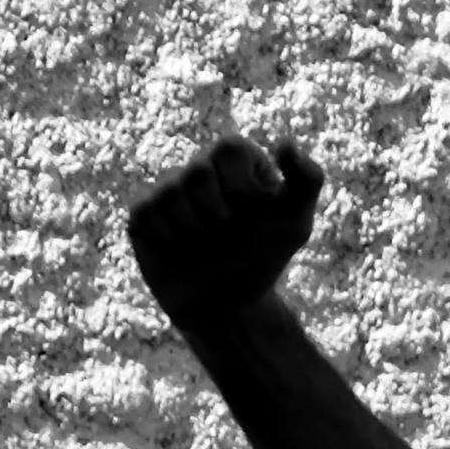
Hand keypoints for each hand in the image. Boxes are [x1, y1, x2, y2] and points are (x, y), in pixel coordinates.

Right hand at [128, 133, 322, 332]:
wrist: (226, 307)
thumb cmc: (261, 260)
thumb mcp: (295, 224)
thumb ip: (307, 180)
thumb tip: (284, 141)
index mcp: (235, 158)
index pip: (229, 147)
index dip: (241, 188)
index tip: (251, 214)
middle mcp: (200, 166)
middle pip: (197, 172)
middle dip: (217, 214)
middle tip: (225, 233)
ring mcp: (168, 187)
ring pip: (170, 193)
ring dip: (193, 231)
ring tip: (202, 242)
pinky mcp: (142, 212)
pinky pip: (145, 213)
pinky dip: (167, 238)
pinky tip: (178, 247)